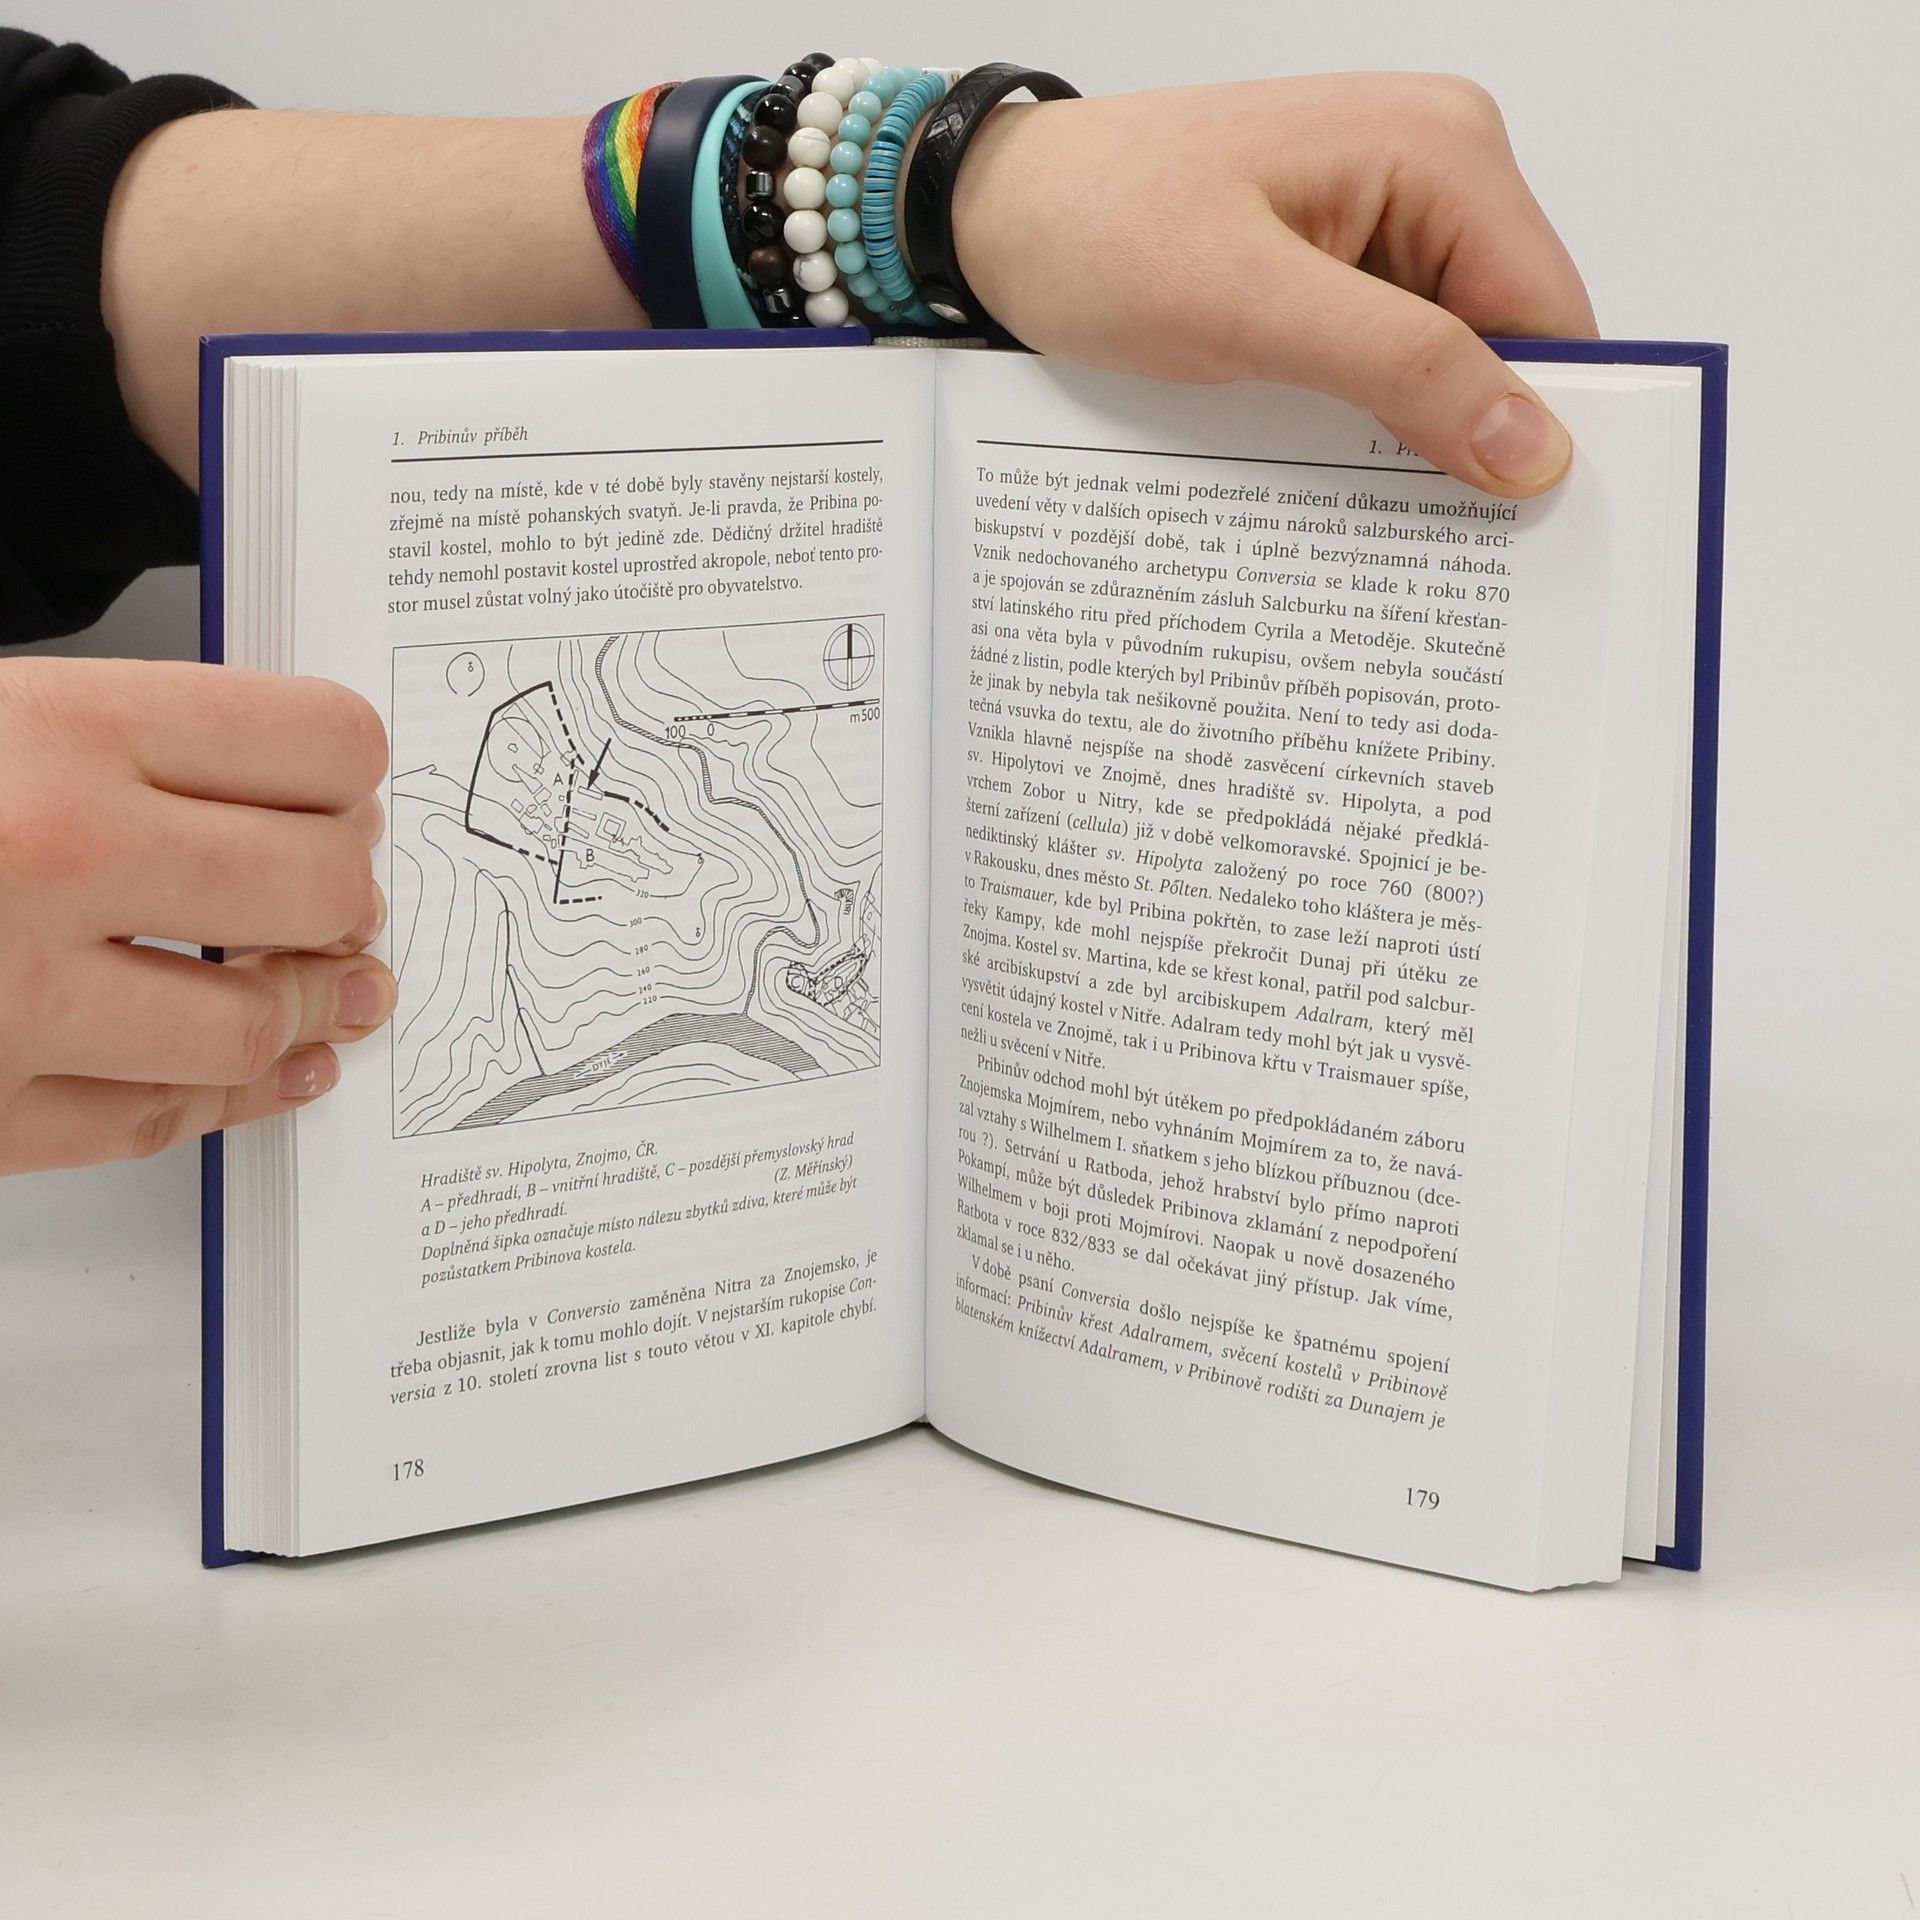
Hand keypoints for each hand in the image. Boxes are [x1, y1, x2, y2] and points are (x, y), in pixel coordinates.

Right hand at [0, 657, 394, 1173]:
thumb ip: (120, 746)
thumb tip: (270, 788)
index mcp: (62, 733)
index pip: (317, 743)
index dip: (348, 776)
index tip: (345, 797)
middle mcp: (53, 859)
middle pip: (318, 887)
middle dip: (346, 899)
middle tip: (343, 903)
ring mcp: (16, 1000)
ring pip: (252, 1025)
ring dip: (306, 1013)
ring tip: (329, 994)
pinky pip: (151, 1120)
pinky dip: (222, 1099)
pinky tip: (258, 1073)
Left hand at [953, 73, 1597, 496]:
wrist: (998, 214)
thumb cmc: (1096, 229)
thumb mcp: (1248, 309)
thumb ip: (1401, 368)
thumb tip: (1533, 444)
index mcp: (1444, 152)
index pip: (1552, 317)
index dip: (1542, 428)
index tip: (1511, 535)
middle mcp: (1437, 170)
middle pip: (1509, 344)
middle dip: (1470, 440)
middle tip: (1422, 545)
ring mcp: (1389, 218)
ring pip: (1449, 363)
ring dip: (1410, 437)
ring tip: (1354, 503)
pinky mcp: (1341, 263)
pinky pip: (1389, 357)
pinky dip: (1365, 418)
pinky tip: (1323, 460)